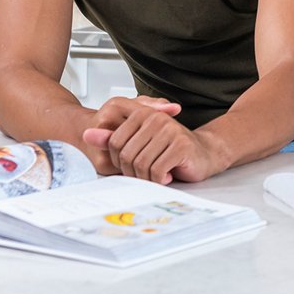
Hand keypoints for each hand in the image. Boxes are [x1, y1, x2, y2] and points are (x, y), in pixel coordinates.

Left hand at [82, 96, 221, 183]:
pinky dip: (159, 179)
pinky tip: (167, 176)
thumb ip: (112, 137)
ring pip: (141, 165)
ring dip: (146, 178)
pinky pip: (157, 171)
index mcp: (142, 114)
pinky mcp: (180, 146)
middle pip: (126, 155)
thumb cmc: (171, 149)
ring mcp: (169, 130)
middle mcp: (155, 119)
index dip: (119, 160)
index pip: (114, 142)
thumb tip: (87, 134)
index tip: (132, 166)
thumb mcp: (138, 142)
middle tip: (145, 175)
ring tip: (156, 176)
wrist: (205, 153)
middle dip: (133, 172)